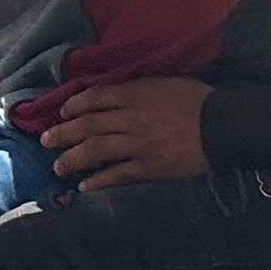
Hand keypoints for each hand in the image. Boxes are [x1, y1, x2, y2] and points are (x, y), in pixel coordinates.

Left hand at [41, 79, 211, 188]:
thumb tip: (115, 93)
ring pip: (96, 151)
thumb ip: (138, 88)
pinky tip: (85, 186)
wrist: (225, 126)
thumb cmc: (198, 101)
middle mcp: (131, 118)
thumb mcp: (165, 83)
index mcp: (134, 94)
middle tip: (45, 141)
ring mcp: (139, 144)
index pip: (94, 98)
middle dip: (62, 134)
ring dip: (73, 159)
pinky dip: (99, 181)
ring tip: (57, 167)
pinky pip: (118, 174)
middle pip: (87, 126)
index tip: (62, 112)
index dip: (73, 106)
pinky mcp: (150, 166)